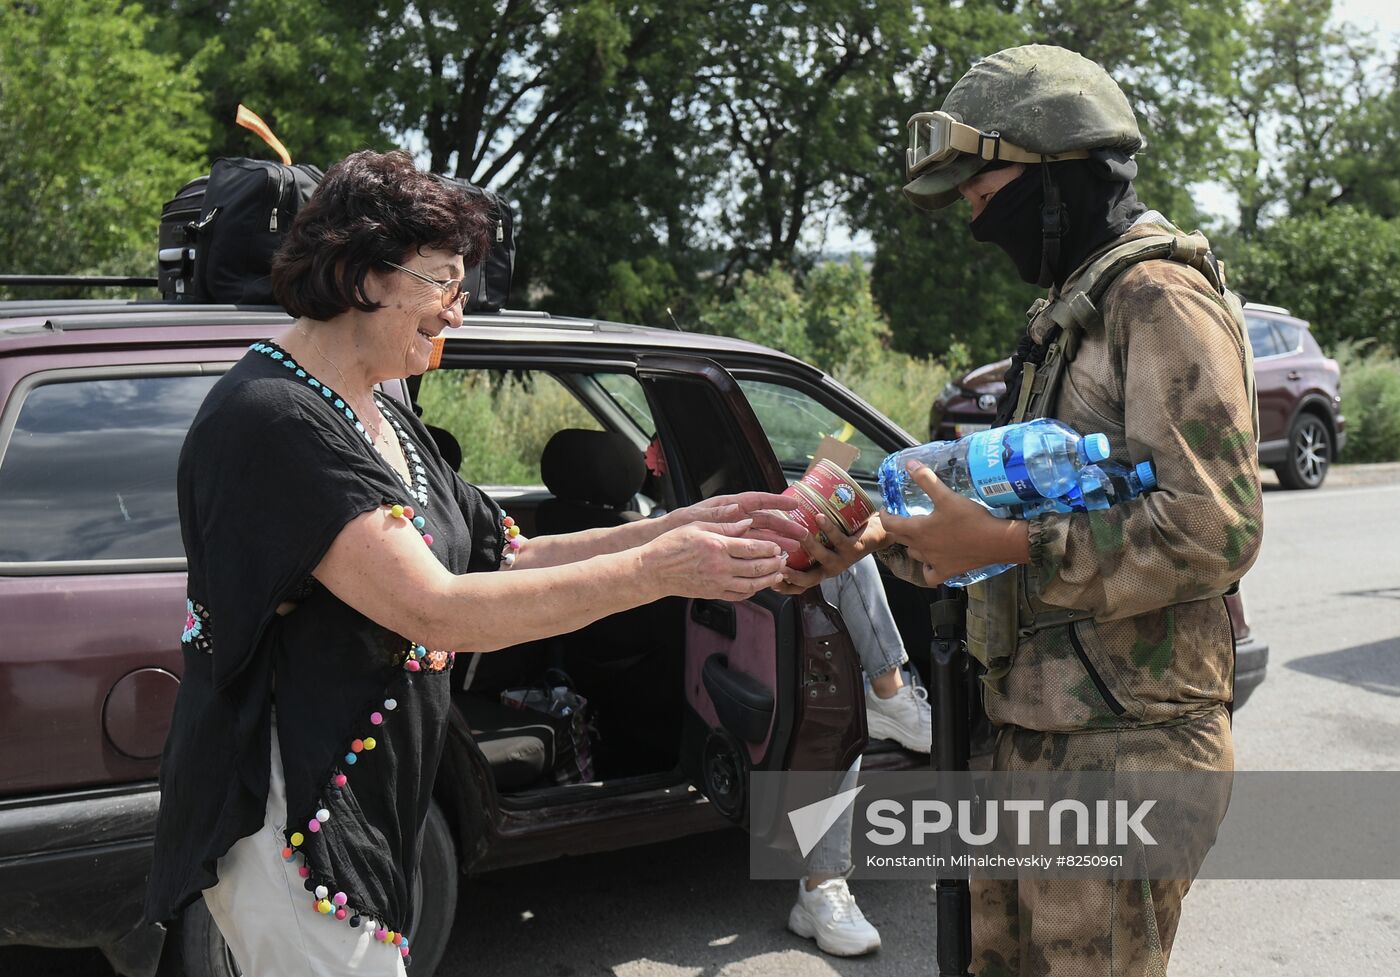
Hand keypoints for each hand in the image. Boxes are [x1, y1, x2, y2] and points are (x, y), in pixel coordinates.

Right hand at [643, 519, 790, 600]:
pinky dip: (753, 591)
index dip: (770, 547)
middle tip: (784, 559)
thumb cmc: (672, 545)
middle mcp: (720, 567)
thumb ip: (724, 525)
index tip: (778, 546)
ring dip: (769, 579)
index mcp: (717, 546)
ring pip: (752, 584)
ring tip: (778, 573)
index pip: (753, 548)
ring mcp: (717, 583)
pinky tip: (759, 585)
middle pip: (757, 567)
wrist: (653, 570)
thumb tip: (747, 522)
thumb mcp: (697, 526)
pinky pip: (739, 595)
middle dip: (775, 563)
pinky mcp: (714, 593)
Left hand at [671, 492, 805, 553]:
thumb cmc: (679, 525)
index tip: (795, 504)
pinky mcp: (731, 548)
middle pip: (766, 521)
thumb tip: (737, 509)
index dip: (777, 501)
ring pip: (762, 538)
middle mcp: (735, 519)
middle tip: (803, 534)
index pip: (758, 501)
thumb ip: (717, 514)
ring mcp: (735, 534)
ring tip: (795, 550)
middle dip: (785, 527)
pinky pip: (752, 551)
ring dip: (779, 543)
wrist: (665, 543)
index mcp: (729, 506)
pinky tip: (775, 563)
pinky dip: (763, 555)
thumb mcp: (696, 518)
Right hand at [773, 512, 890, 594]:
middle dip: (792, 576)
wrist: (877, 533)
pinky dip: (828, 528)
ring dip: (808, 545)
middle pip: (808, 580)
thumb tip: (776, 520)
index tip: (769, 581)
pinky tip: (819, 517)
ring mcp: (842, 560)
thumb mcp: (822, 542)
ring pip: (822, 557)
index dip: (784, 587)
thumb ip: (802, 538)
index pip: (799, 585)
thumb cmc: (845, 535)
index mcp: (819, 569)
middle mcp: (829, 569)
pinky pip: (838, 539)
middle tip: (777, 565)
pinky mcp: (853, 549)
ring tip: (798, 532)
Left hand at [879, 463, 1029, 585]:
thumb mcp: (946, 496)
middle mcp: (922, 548)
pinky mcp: (947, 572)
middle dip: (897, 528)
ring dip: (912, 545)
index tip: (885, 510)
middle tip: (900, 519)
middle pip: (900, 539)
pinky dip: (927, 568)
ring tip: (918, 536)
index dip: (885, 516)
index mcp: (918, 530)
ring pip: (914, 555)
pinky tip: (931, 562)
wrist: (996, 542)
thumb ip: (927, 480)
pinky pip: (930, 574)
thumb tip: (910, 464)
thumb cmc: (970, 519)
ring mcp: (934, 562)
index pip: (891, 524)